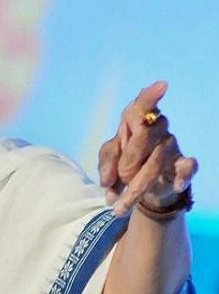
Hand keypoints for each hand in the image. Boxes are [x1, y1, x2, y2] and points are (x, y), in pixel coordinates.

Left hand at [98, 81, 197, 216]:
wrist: (144, 190)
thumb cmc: (124, 164)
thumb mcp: (109, 161)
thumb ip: (105, 165)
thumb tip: (107, 181)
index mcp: (134, 123)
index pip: (141, 105)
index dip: (150, 96)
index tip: (162, 85)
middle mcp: (156, 130)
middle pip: (142, 139)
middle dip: (124, 166)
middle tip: (108, 188)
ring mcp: (171, 146)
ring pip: (156, 161)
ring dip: (135, 188)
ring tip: (117, 208)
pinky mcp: (183, 164)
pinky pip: (188, 166)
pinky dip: (182, 175)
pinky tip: (175, 185)